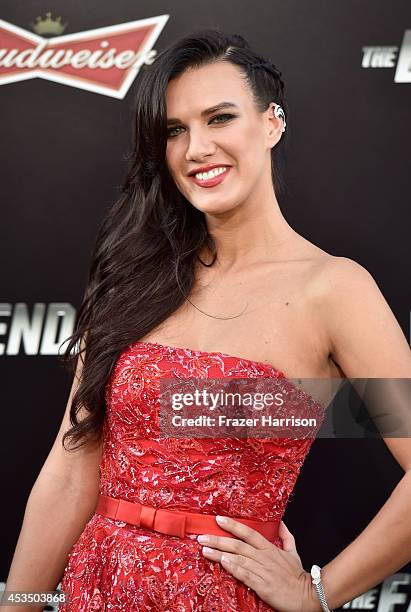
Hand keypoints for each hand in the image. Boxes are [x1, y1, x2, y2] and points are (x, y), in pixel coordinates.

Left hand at [197, 516, 318, 611]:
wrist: (306, 595)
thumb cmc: (297, 575)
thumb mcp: (293, 551)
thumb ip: (286, 536)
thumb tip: (281, 523)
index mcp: (269, 548)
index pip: (248, 532)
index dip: (233, 525)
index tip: (218, 520)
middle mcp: (263, 557)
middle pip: (237, 545)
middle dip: (218, 540)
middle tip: (202, 537)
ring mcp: (262, 570)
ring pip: (238, 559)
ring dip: (219, 554)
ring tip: (205, 550)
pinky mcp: (262, 585)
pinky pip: (244, 574)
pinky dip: (233, 568)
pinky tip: (222, 563)